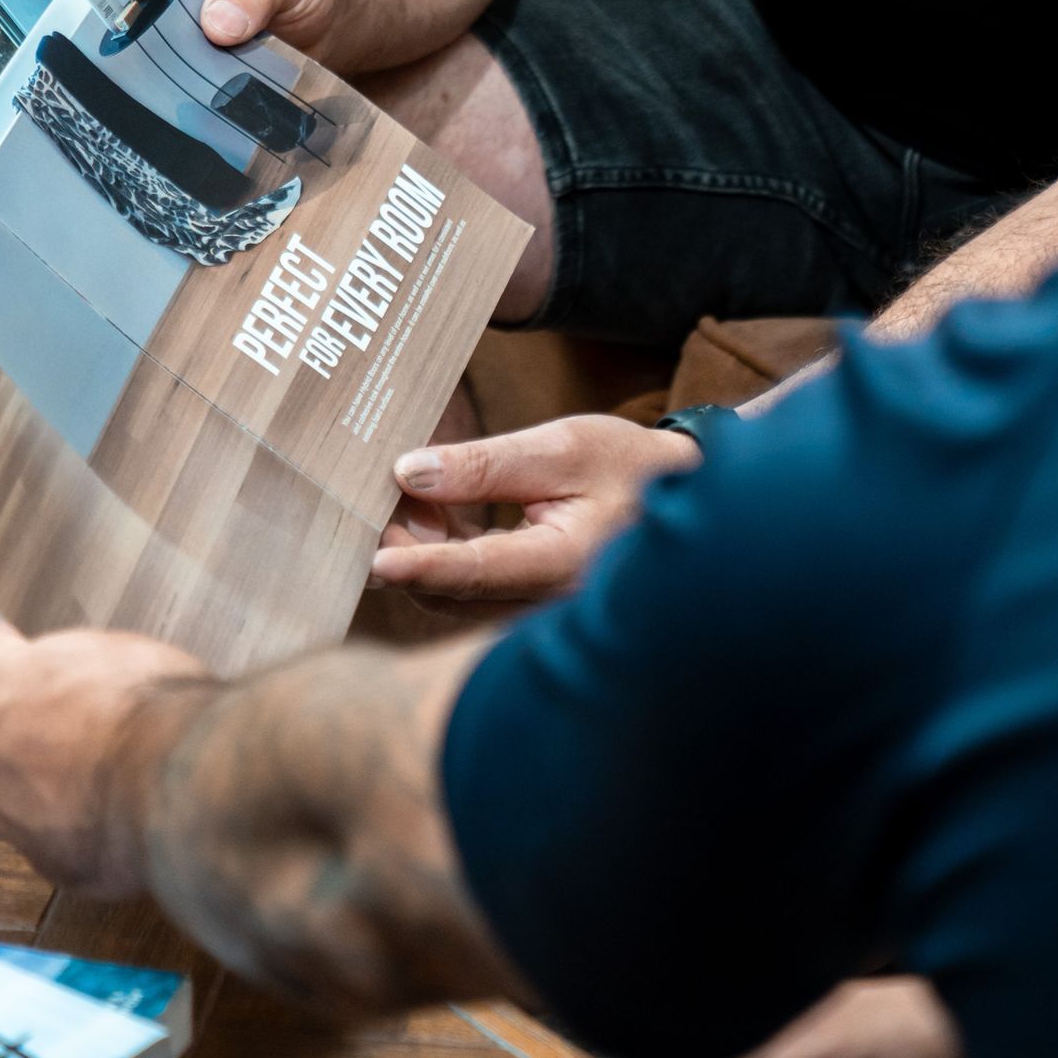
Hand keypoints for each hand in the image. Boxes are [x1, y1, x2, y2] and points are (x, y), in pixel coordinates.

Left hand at [0, 620, 213, 894]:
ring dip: (54, 784)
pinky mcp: (44, 863)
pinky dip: (82, 827)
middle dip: (30, 730)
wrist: (176, 785)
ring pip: (23, 792)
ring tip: (112, 774)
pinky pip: (57, 838)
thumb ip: (69, 667)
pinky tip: (121, 811)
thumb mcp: (111, 649)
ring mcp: (9, 816)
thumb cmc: (145, 703)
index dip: (12, 651)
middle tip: (85, 723)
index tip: (26, 653)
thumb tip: (71, 678)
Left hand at [367, 415, 700, 603]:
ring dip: (422, 550)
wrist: (681, 499)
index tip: (375, 561)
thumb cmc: (630, 468)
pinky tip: (438, 512)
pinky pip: (471, 589)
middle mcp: (546, 603)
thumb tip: (409, 473)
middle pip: (453, 591)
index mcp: (564, 564)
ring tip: (410, 494)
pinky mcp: (527, 603)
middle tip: (380, 495)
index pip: (477, 572)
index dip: (421, 566)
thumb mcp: (564, 447)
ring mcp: (536, 610)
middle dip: (408, 548)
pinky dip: (444, 553)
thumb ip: (487, 463)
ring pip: (456, 595)